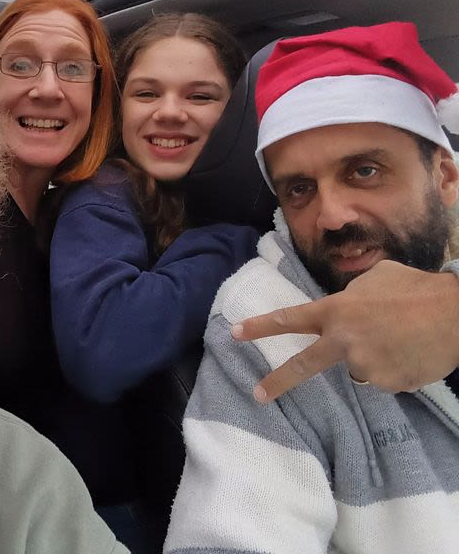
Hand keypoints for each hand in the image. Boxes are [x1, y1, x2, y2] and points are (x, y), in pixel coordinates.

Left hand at [231, 260, 458, 402]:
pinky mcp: (387, 384)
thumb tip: (348, 304)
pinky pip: (384, 377)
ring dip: (373, 357)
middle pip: (303, 365)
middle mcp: (343, 340)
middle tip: (257, 394)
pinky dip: (395, 368)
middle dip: (277, 380)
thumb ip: (352, 294)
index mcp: (336, 310)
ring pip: (359, 367)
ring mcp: (364, 365)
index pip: (290, 319)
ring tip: (400, 338)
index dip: (261, 326)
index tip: (235, 333)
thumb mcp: (375, 279)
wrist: (456, 314)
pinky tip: (412, 351)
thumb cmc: (417, 289)